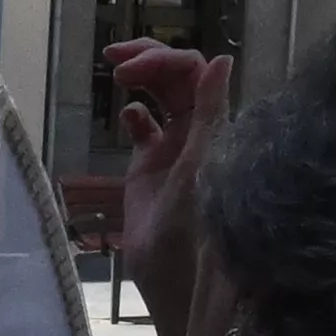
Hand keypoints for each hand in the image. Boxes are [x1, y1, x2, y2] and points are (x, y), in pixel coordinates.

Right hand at [104, 37, 232, 335]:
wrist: (173, 276)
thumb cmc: (194, 227)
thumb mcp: (202, 163)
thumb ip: (210, 112)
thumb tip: (221, 59)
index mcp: (211, 124)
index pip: (192, 72)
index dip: (162, 60)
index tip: (128, 70)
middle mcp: (195, 130)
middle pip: (175, 77)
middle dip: (147, 59)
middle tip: (114, 60)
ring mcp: (173, 147)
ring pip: (159, 95)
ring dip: (140, 77)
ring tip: (117, 75)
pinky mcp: (149, 167)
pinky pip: (144, 129)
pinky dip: (134, 115)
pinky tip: (127, 119)